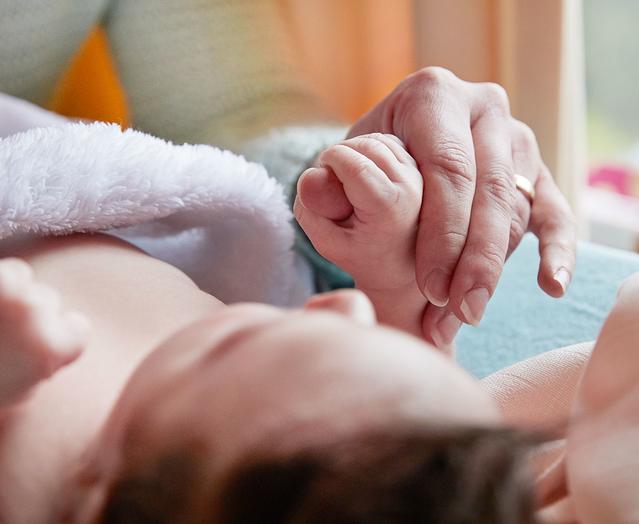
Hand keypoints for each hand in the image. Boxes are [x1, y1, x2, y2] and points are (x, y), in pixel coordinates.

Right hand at [294, 133, 421, 292]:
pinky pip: (388, 143)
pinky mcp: (421, 167)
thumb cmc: (361, 255)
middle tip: (332, 183)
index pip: (353, 162)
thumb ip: (311, 211)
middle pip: (365, 146)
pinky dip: (369, 151)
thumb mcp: (327, 242)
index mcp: (389, 206)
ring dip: (355, 152)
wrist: (400, 267)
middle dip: (340, 155)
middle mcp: (411, 186)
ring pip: (378, 141)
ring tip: (347, 181)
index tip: (322, 179)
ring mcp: (419, 175)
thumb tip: (311, 174)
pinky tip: (364, 174)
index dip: (328, 161)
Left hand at [346, 67, 575, 344]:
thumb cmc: (370, 157)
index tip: (428, 287)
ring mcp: (516, 138)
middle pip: (489, 192)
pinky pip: (555, 211)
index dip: (441, 231)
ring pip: (515, 210)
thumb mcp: (343, 163)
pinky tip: (551, 286)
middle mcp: (483, 109)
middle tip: (456, 312)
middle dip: (473, 260)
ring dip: (493, 269)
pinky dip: (558, 249)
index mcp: (433, 95)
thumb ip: (329, 181)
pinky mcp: (535, 171)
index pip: (447, 168)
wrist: (401, 149)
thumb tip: (314, 190)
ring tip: (466, 316)